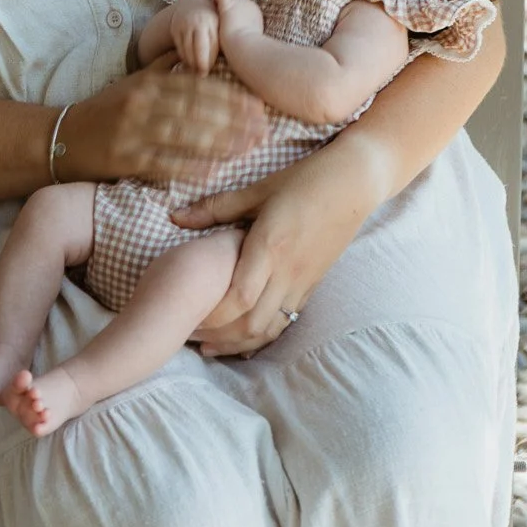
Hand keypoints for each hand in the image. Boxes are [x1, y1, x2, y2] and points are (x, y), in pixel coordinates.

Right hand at [61, 55, 266, 185]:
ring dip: (218, 142)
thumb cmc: (107, 109)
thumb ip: (166, 66)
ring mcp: (132, 132)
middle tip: (263, 129)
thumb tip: (198, 49)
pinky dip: (188, 168)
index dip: (229, 94)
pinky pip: (162, 164)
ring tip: (248, 149)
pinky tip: (213, 171)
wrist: (63, 138)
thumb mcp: (134, 81)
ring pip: (182, 135)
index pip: (195, 85)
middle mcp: (141, 103)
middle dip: (232, 119)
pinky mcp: (124, 160)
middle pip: (194, 109)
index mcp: (148, 82)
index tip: (258, 103)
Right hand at [170, 0, 220, 75]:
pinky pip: (179, 47)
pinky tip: (190, 64)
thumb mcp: (219, 26)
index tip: (211, 71)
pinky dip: (184, 57)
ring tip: (196, 72)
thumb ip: (224, 41)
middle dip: (201, 63)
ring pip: (187, 48)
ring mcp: (185, 25)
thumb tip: (236, 62)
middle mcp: (198, 22)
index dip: (212, 59)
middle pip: (199, 46)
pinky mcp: (175, 29)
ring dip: (191, 62)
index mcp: (212, 22)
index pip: (213, 44)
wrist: (192, 6)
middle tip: (203, 75)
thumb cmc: (212, 21)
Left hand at [174, 129, 392, 355]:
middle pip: (251, 322)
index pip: (238, 296)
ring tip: (210, 346)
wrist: (352, 184)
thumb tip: (174, 217)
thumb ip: (216, 208)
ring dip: (239, 342)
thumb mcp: (258, 189)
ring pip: (270, 328)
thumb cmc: (303, 181)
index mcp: (269, 246)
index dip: (212, 314)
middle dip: (219, 335)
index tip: (187, 315)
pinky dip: (263, 334)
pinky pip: (286, 321)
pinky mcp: (313, 286)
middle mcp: (287, 271)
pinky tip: (243, 339)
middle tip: (190, 334)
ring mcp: (302, 282)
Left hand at [201, 0, 263, 46]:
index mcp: (254, 16)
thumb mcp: (248, 44)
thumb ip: (244, 39)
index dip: (233, 5)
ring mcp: (240, 3)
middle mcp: (249, 6)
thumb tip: (241, 45)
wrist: (247, 49)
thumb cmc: (247, 53)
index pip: (242, 6)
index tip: (224, 7)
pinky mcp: (229, 4)